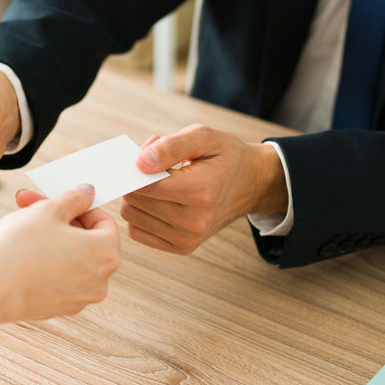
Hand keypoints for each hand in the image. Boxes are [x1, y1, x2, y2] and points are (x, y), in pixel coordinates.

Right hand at [0, 184, 119, 324]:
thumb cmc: (18, 248)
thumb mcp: (48, 210)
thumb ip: (74, 198)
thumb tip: (88, 193)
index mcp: (106, 254)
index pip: (104, 222)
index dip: (81, 206)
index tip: (60, 201)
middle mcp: (100, 280)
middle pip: (87, 241)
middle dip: (61, 220)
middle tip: (31, 204)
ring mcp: (80, 298)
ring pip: (73, 259)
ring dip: (53, 239)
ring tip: (23, 224)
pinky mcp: (60, 309)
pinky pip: (60, 278)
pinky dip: (48, 263)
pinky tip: (23, 253)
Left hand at [122, 124, 286, 254]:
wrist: (252, 183)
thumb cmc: (226, 157)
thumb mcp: (204, 137)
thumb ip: (170, 146)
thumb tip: (139, 162)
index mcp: (199, 191)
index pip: (143, 185)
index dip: (135, 167)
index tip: (144, 156)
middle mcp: (194, 221)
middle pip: (134, 201)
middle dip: (137, 180)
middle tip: (155, 166)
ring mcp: (188, 238)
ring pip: (132, 217)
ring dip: (138, 197)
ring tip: (160, 183)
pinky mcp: (182, 247)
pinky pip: (138, 231)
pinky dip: (141, 215)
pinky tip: (159, 200)